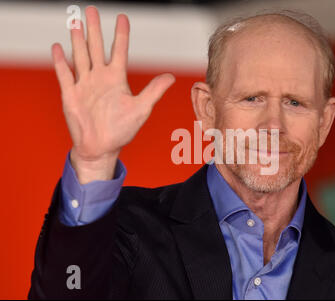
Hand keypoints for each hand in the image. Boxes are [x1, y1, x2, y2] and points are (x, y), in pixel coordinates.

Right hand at [52, 6, 174, 182]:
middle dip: (94, 29)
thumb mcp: (141, 109)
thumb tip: (171, 77)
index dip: (121, 34)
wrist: (101, 147)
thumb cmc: (121, 130)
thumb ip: (154, 91)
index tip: (122, 16)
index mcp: (117, 79)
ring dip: (77, 40)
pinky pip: (64, 74)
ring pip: (80, 56)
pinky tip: (58, 47)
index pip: (119, 50)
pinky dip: (60, 61)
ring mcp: (84, 85)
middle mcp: (100, 78)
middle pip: (96, 47)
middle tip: (91, 10)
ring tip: (75, 22)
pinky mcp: (71, 94)